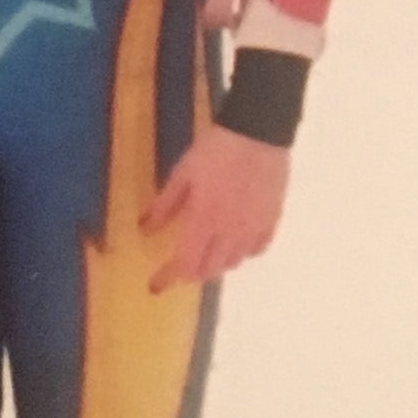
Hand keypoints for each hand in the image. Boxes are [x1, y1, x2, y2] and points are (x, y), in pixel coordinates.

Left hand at [141, 122, 290, 292]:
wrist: (258, 131)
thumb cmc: (215, 149)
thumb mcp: (183, 172)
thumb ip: (165, 204)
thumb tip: (146, 228)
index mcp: (204, 220)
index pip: (185, 263)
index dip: (168, 277)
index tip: (155, 286)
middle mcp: (230, 232)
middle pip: (209, 269)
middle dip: (190, 273)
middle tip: (178, 267)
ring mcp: (253, 228)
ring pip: (233, 263)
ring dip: (215, 265)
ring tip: (205, 255)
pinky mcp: (271, 220)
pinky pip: (257, 249)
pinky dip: (242, 253)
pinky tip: (235, 244)